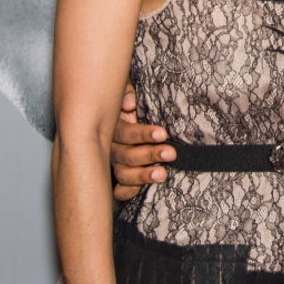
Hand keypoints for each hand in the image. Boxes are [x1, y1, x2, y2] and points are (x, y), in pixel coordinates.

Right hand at [111, 83, 174, 201]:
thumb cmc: (133, 103)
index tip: (163, 134)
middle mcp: (112, 147)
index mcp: (114, 127)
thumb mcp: (127, 91)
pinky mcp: (120, 179)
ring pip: (124, 174)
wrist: (130, 115)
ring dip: (143, 175)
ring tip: (163, 174)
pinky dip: (129, 191)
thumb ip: (127, 92)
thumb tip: (129, 104)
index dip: (143, 134)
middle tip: (171, 153)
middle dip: (150, 154)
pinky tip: (141, 190)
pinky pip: (120, 191)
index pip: (125, 133)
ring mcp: (115, 164)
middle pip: (126, 155)